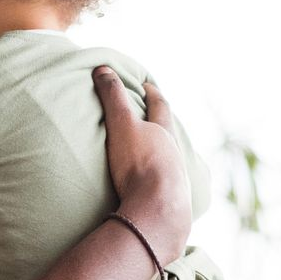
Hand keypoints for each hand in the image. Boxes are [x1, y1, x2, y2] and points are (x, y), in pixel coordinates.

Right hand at [94, 67, 191, 264]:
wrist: (158, 211)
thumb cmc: (140, 164)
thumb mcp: (122, 125)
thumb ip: (112, 98)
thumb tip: (103, 68)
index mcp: (164, 133)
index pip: (160, 106)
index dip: (153, 94)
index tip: (148, 85)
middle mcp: (175, 154)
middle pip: (171, 134)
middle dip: (163, 125)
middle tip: (155, 117)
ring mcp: (177, 180)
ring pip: (172, 160)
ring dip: (164, 154)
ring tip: (155, 154)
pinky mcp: (173, 203)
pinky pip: (168, 186)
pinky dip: (161, 181)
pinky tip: (156, 188)